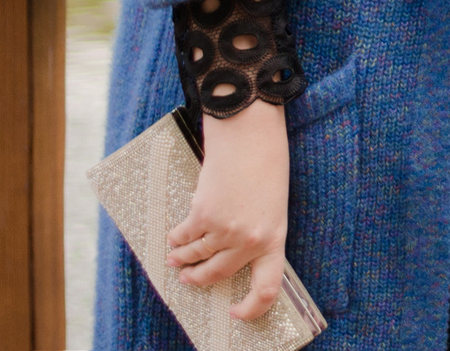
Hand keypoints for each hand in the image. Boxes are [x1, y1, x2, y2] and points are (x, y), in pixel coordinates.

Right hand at [168, 101, 288, 320]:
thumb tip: (230, 257)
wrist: (251, 136)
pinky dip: (176, 238)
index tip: (236, 312)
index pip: (268, 289)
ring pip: (196, 256)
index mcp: (274, 238)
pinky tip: (175, 237)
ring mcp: (225, 230)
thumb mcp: (271, 206)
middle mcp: (250, 240)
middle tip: (188, 278)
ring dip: (182, 258)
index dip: (252, 309)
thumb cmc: (265, 167)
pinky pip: (184, 237)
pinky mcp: (202, 216)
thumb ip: (255, 232)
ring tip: (176, 257)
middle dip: (199, 279)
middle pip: (218, 275)